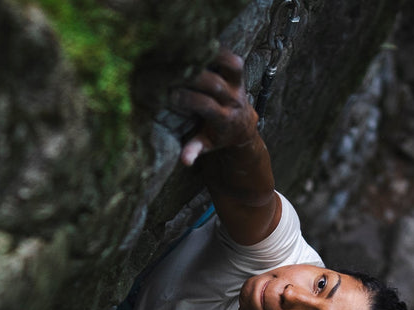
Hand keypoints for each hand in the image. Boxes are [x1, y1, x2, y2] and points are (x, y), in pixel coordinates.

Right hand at [173, 48, 257, 165]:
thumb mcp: (207, 145)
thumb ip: (195, 150)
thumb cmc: (219, 135)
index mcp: (224, 118)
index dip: (188, 100)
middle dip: (193, 77)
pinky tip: (199, 45)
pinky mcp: (239, 75)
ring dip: (214, 56)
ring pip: (232, 66)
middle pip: (215, 85)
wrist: (244, 126)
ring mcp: (238, 85)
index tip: (169, 95)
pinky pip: (233, 59)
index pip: (206, 106)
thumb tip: (184, 160)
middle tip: (172, 70)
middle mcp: (234, 100)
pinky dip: (219, 51)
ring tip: (190, 51)